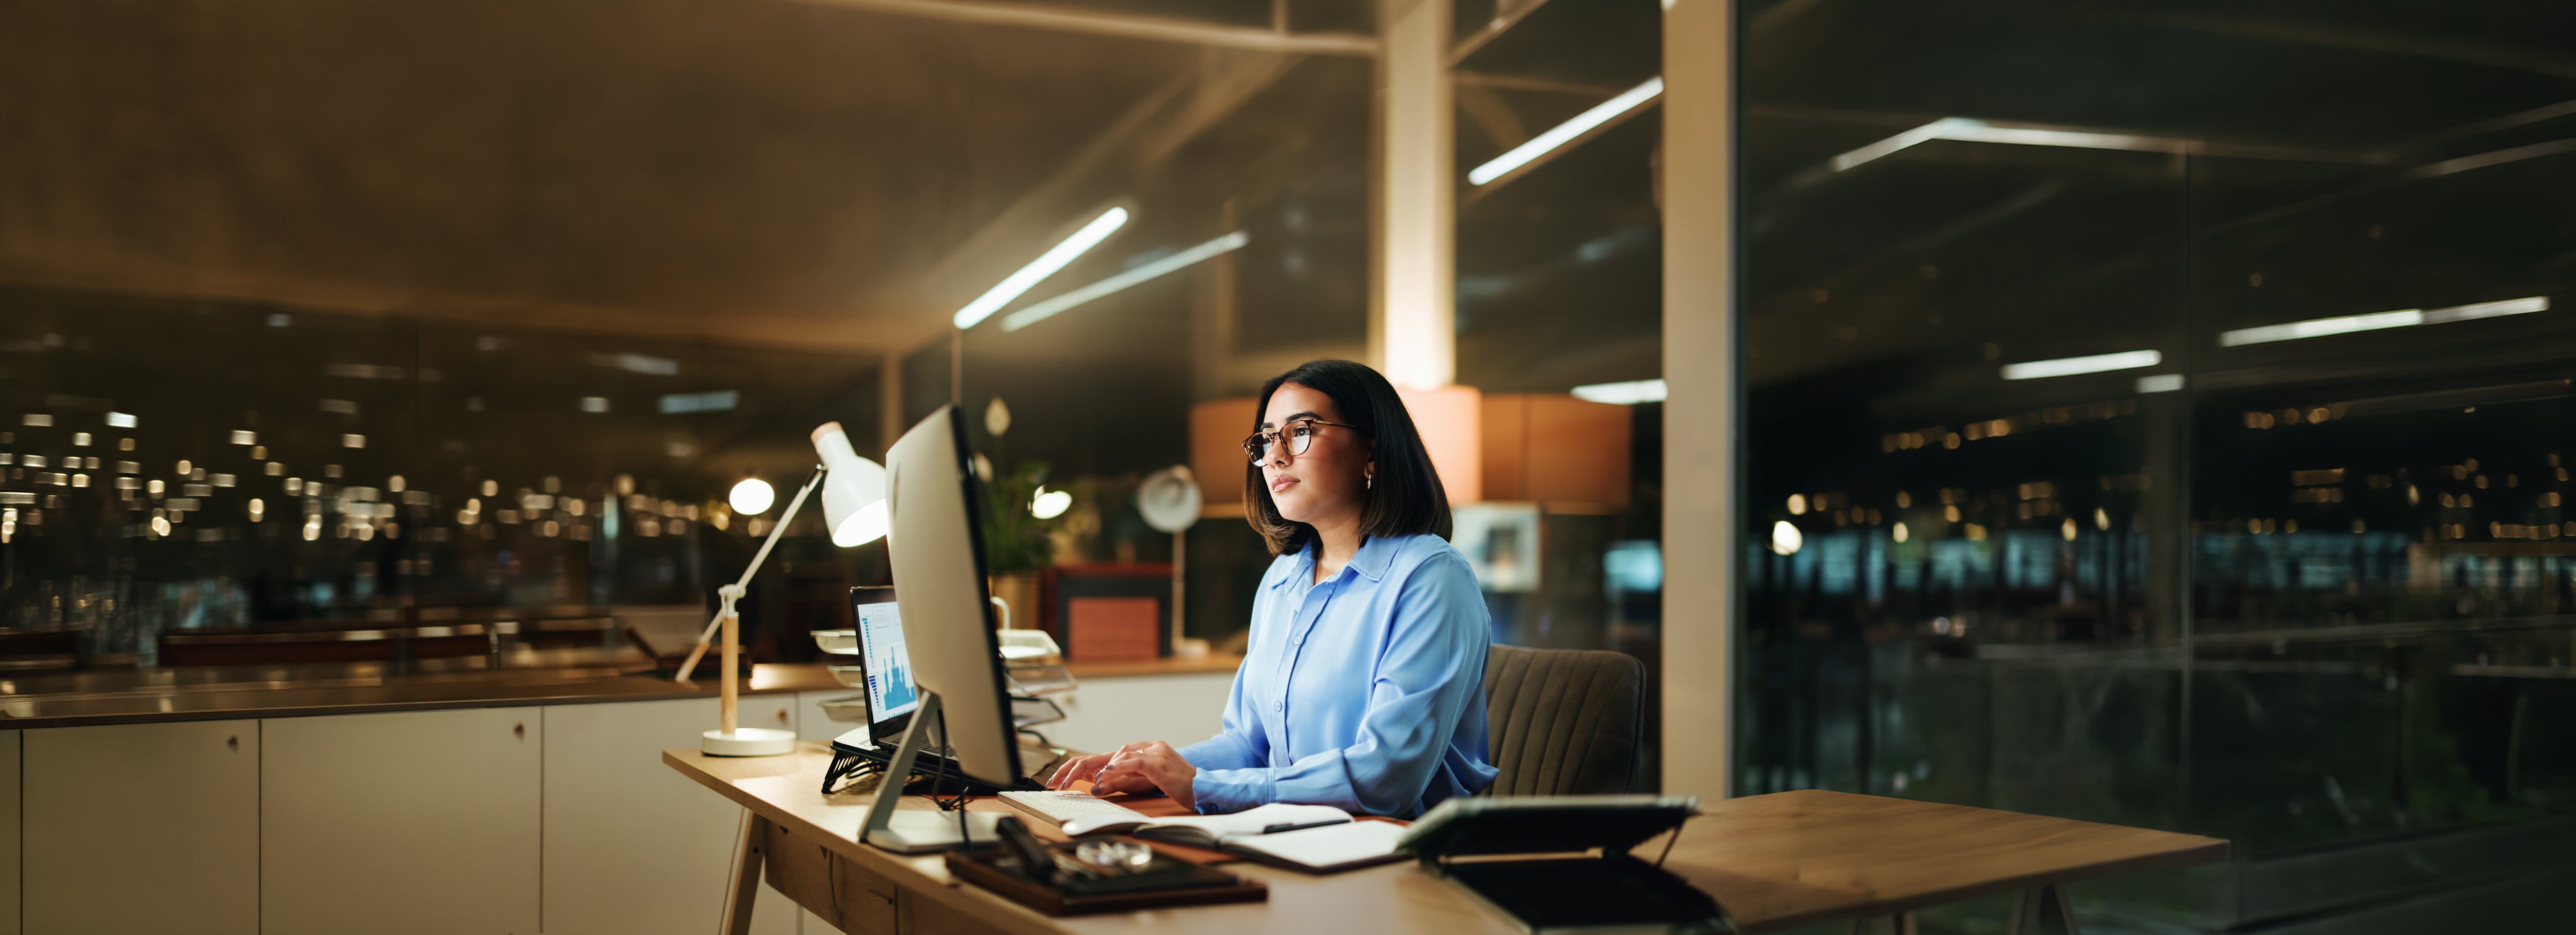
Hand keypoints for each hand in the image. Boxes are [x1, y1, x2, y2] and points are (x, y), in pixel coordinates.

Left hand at [1046, 741, 1196, 810]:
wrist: (1202, 788)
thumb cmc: (1176, 786)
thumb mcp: (1143, 784)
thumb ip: (1121, 781)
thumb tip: (1096, 786)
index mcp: (1145, 751)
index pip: (1112, 755)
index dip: (1084, 766)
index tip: (1063, 779)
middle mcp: (1148, 747)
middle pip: (1111, 753)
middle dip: (1082, 767)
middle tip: (1061, 781)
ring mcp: (1154, 752)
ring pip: (1121, 755)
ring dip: (1100, 769)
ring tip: (1085, 780)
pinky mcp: (1159, 763)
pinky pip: (1134, 762)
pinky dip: (1118, 767)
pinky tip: (1106, 772)